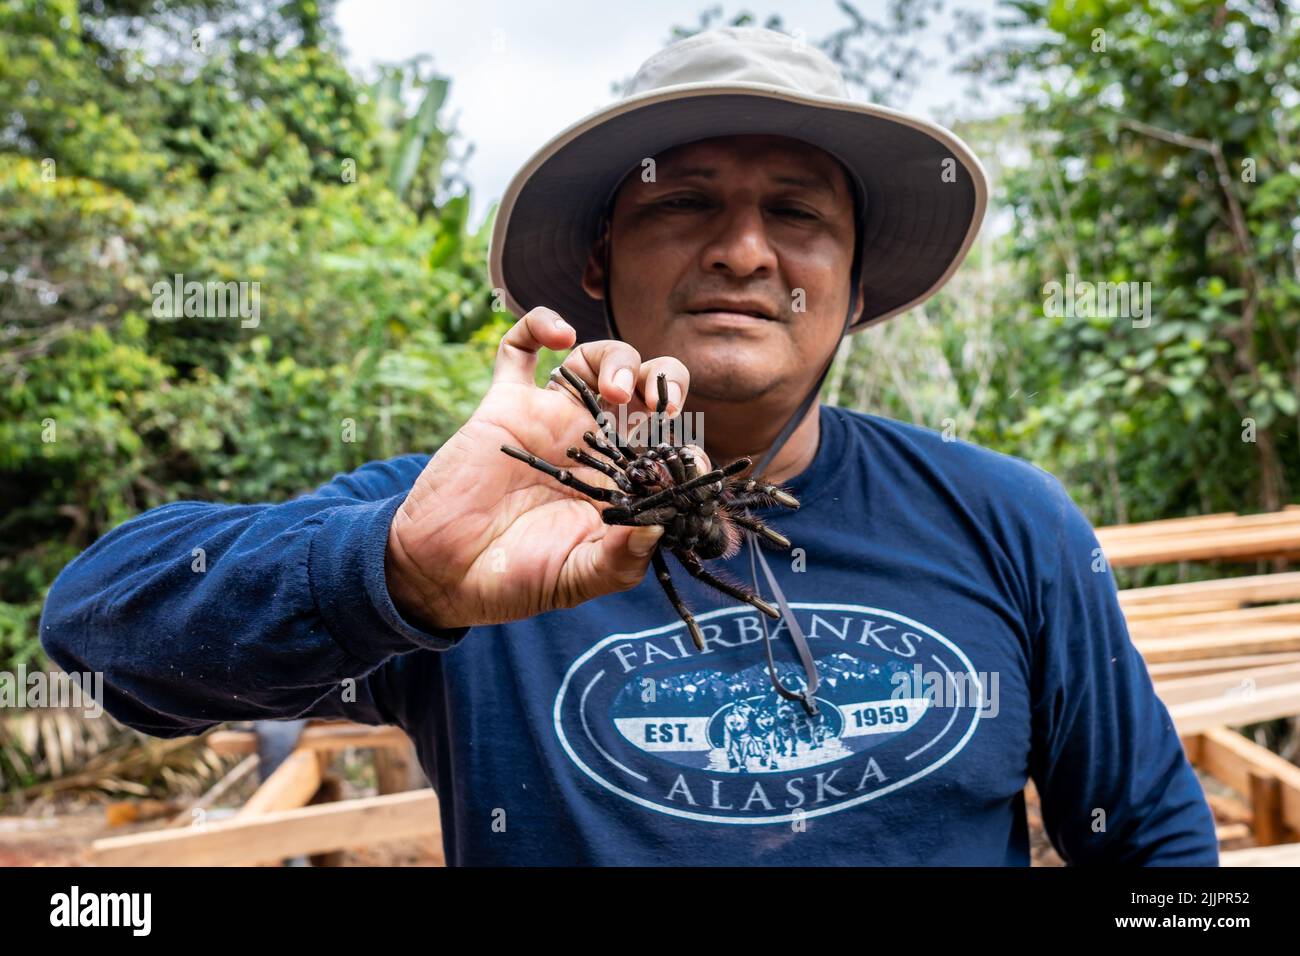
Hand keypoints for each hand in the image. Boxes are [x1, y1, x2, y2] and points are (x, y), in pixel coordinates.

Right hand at [385, 307, 708, 630]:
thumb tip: (660, 527)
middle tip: (662, 407)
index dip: (687, 444)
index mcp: (619, 482)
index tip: (689, 460)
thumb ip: (620, 560)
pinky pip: (520, 348)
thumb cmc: (514, 580)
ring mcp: (549, 419)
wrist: (442, 574)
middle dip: (665, 382)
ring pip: (595, 361)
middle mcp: (591, 443)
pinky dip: (541, 325)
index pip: (669, 444)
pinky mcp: (505, 404)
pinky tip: (560, 337)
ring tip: (617, 392)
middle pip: (645, 387)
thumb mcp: (577, 579)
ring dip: (619, 360)